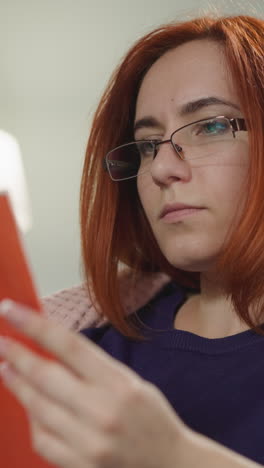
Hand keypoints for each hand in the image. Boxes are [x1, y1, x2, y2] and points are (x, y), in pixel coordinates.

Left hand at [0, 299, 186, 467]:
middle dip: (17, 354)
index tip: (10, 310)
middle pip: (45, 376)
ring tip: (6, 368)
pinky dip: (32, 418)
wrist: (172, 465)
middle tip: (2, 340)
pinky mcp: (81, 466)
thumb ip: (93, 368)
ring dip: (17, 385)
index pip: (68, 345)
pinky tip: (28, 405)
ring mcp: (89, 443)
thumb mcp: (131, 382)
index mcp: (119, 384)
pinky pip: (42, 439)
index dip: (34, 325)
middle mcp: (102, 412)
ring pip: (37, 408)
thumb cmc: (152, 418)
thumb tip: (52, 350)